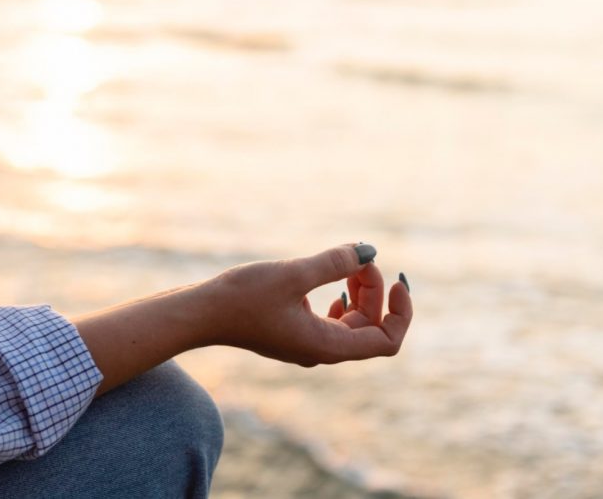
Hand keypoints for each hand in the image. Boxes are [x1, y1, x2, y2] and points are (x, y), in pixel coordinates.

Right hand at [205, 245, 412, 365]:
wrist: (200, 313)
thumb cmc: (243, 297)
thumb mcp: (293, 274)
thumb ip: (333, 262)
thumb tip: (368, 250)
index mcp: (327, 346)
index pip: (388, 341)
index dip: (402, 312)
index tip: (398, 280)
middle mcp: (321, 351)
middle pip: (371, 326)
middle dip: (375, 290)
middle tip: (359, 257)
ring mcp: (307, 344)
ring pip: (352, 322)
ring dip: (359, 292)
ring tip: (347, 263)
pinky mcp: (293, 333)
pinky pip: (332, 321)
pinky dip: (340, 299)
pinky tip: (331, 282)